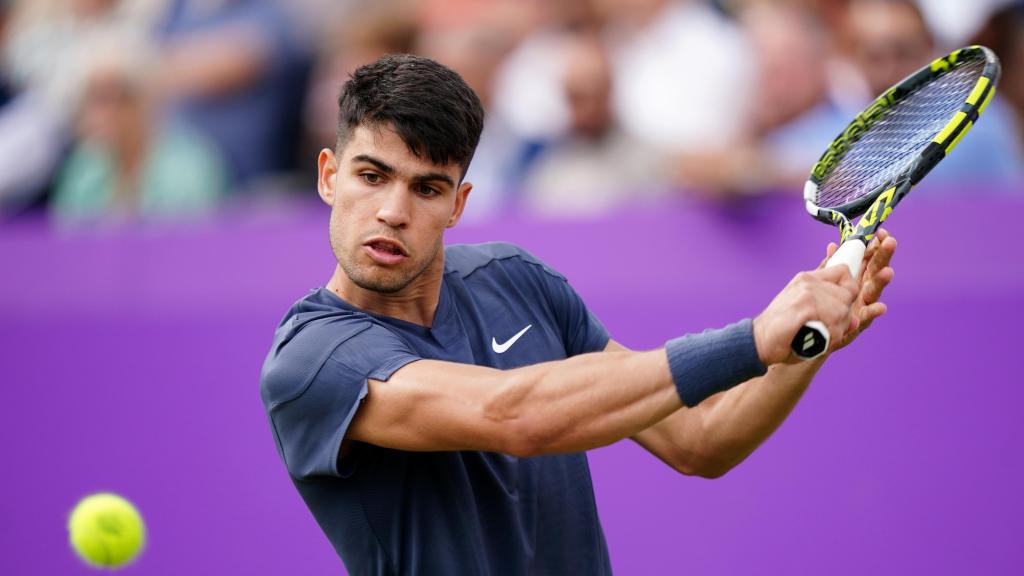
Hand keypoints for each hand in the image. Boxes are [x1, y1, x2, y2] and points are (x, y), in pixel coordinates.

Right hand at [753, 262, 858, 365]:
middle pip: (848, 294)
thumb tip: (857, 319)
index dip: (849, 289)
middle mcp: (809, 282)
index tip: (842, 307)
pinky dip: (828, 338)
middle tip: (825, 329)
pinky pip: (833, 323)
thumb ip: (830, 310)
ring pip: (843, 311)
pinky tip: (815, 341)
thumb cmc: (783, 331)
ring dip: (835, 330)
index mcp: (808, 279)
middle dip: (843, 317)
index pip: (843, 271)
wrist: (758, 341)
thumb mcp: (805, 312)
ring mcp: (807, 293)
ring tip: (818, 337)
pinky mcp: (805, 307)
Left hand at [830, 228, 896, 350]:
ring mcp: (863, 305)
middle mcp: (863, 289)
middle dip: (883, 256)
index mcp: (857, 277)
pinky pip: (866, 316)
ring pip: (874, 290)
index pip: (869, 257)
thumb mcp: (827, 282)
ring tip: (888, 272)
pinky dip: (873, 312)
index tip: (881, 232)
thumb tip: (833, 245)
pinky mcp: (858, 322)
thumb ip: (831, 265)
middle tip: (890, 242)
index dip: (875, 245)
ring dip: (882, 281)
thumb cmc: (825, 305)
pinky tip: (880, 307)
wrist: (814, 332)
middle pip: (875, 269)